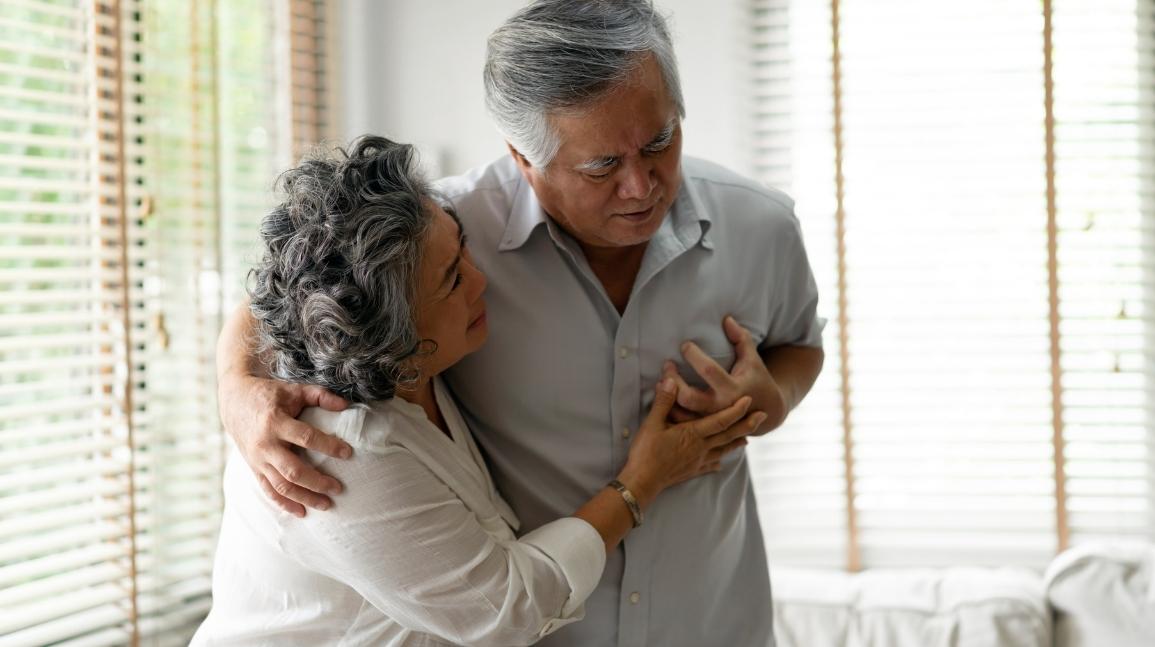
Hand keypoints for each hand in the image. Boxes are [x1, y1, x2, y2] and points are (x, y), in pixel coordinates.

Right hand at [218, 372, 351, 516]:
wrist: (234, 401)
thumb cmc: (270, 394)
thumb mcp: (294, 389)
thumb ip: (320, 396)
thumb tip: (346, 405)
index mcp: (276, 422)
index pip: (306, 438)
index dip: (328, 446)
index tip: (348, 453)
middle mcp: (265, 444)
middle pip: (293, 470)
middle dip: (317, 482)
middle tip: (338, 488)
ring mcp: (258, 459)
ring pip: (281, 485)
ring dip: (304, 497)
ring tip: (327, 504)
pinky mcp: (254, 468)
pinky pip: (268, 490)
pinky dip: (284, 504)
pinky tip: (301, 512)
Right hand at [618, 379, 766, 504]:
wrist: (642, 482)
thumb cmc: (646, 452)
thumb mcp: (652, 423)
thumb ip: (664, 401)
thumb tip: (671, 380)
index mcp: (693, 434)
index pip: (721, 420)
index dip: (736, 410)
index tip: (749, 399)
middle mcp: (701, 447)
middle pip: (729, 435)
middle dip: (747, 424)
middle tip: (763, 416)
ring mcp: (698, 461)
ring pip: (723, 450)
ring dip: (737, 442)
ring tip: (748, 438)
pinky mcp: (691, 471)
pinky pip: (710, 465)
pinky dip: (718, 461)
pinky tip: (721, 462)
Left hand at [664, 316, 787, 435]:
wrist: (766, 410)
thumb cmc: (756, 377)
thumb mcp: (752, 357)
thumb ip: (741, 338)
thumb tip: (726, 319)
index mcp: (733, 388)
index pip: (709, 370)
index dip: (694, 356)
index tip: (684, 345)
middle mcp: (721, 407)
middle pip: (688, 397)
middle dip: (673, 380)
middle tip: (666, 365)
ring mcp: (711, 420)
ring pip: (681, 413)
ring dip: (667, 397)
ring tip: (660, 381)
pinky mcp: (704, 427)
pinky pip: (681, 422)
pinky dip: (671, 411)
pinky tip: (664, 396)